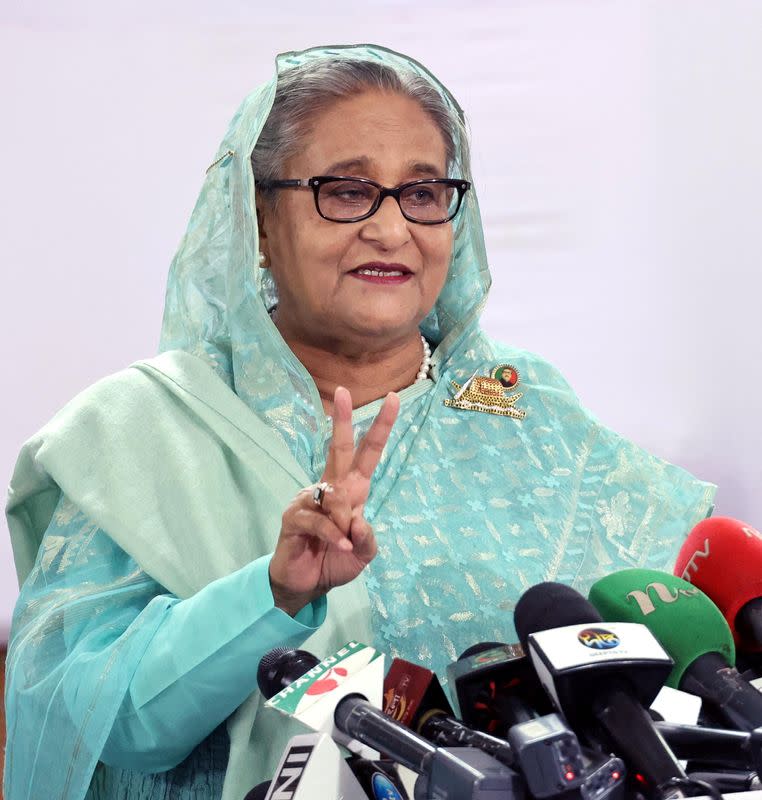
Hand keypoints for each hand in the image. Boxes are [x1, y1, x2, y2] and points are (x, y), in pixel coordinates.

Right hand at [269, 386, 399, 614]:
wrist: (305, 586)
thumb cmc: (336, 562)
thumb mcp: (364, 553)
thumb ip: (368, 537)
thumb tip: (357, 518)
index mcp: (351, 491)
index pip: (367, 454)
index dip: (380, 428)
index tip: (393, 399)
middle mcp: (330, 488)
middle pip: (339, 448)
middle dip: (342, 420)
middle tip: (343, 391)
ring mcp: (309, 499)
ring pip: (334, 495)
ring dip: (342, 521)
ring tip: (343, 542)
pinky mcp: (293, 516)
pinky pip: (319, 519)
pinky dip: (333, 535)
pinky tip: (340, 545)